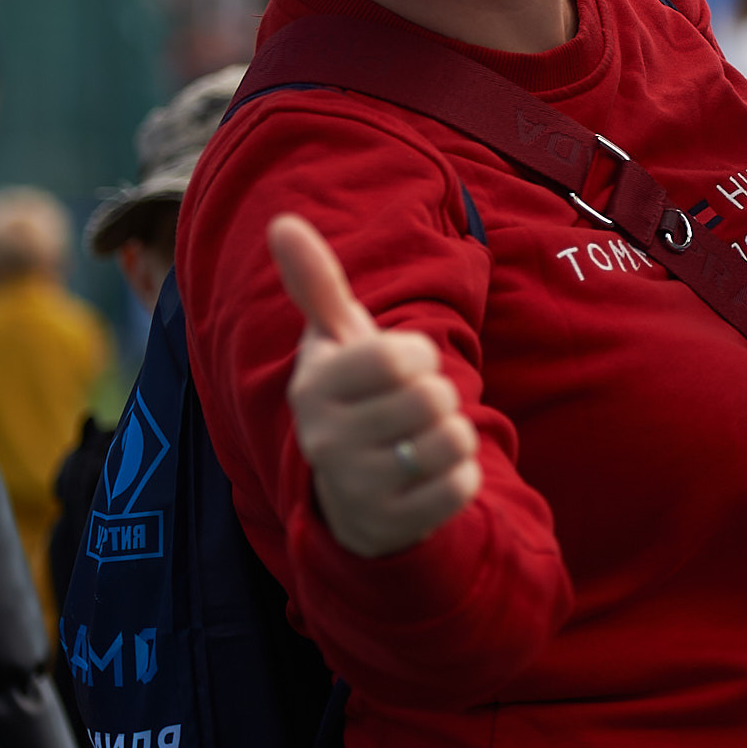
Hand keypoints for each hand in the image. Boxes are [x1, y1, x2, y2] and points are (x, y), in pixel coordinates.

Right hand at [275, 213, 481, 558]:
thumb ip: (316, 284)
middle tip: (414, 409)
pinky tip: (432, 477)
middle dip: (441, 396)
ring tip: (424, 440)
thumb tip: (283, 220)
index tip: (403, 365)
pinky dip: (463, 476)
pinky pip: (463, 486)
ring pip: (454, 439)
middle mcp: (326, 439)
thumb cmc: (354, 397)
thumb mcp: (335, 341)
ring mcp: (355, 488)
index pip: (399, 354)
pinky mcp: (390, 527)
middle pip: (434, 396)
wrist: (350, 493)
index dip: (418, 354)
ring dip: (457, 435)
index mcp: (315, 386)